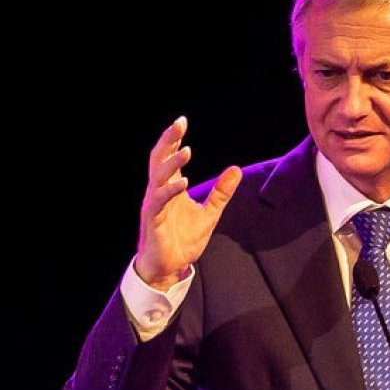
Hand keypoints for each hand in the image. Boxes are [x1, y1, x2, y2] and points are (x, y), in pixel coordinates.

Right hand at [135, 117, 241, 289]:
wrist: (169, 268)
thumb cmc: (182, 240)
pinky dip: (171, 190)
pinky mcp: (153, 220)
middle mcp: (158, 192)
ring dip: (171, 163)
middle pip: (158, 160)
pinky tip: (183, 182)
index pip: (168, 157)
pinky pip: (160, 202)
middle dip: (167, 141)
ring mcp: (154, 205)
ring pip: (158, 177)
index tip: (181, 121)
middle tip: (178, 123)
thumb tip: (236, 169)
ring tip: (186, 150)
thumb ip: (221, 192)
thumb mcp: (209, 214)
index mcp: (169, 188)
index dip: (173, 139)